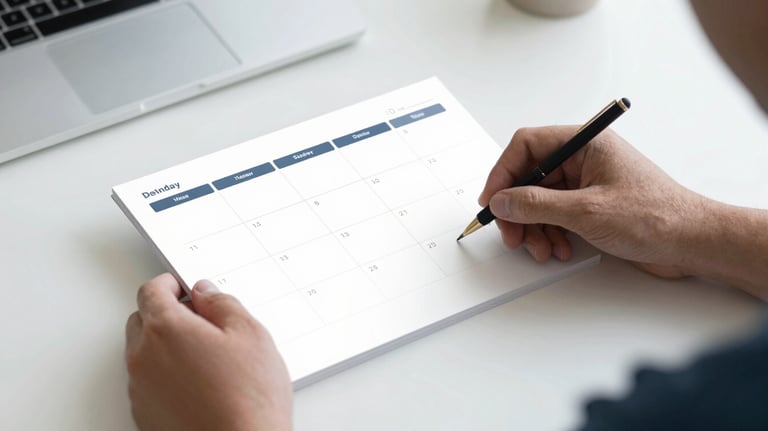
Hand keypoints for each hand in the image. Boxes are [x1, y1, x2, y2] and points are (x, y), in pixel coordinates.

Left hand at [125, 273, 292, 430]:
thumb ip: (222, 304)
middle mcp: (144, 357)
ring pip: (144, 353)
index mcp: (166, 329)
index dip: (168, 283)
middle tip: (199, 320)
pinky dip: (165, 375)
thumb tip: (206, 293)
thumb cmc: (248, 399)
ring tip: (205, 357)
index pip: (151, 291)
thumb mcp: (250, 334)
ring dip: (165, 346)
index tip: (181, 286)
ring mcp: (141, 389)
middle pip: (141, 320)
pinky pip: (148, 383)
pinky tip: (199, 383)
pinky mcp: (145, 415)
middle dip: (165, 314)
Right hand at [478, 126, 707, 278]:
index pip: (527, 145)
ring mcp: (586, 183)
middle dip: (518, 209)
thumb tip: (502, 200)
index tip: (492, 199)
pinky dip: (550, 233)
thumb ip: (536, 204)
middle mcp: (583, 159)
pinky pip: (555, 215)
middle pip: (529, 177)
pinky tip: (559, 249)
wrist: (692, 242)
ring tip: (541, 249)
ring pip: (540, 200)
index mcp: (585, 143)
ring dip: (534, 227)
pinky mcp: (591, 205)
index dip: (503, 172)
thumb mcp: (586, 211)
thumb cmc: (656, 216)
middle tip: (512, 234)